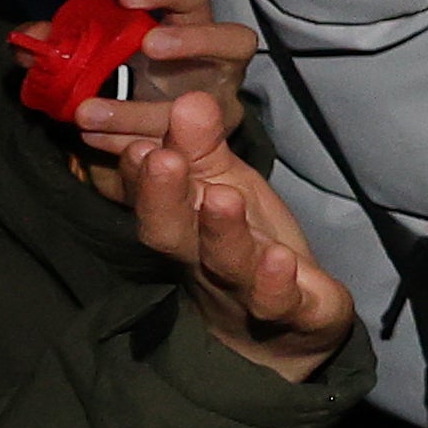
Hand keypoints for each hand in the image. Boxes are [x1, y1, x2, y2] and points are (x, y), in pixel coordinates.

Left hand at [68, 0, 257, 190]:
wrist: (125, 136)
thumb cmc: (115, 81)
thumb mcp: (85, 60)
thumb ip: (59, 46)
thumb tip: (29, 38)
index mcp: (190, 28)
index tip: (125, 0)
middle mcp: (217, 63)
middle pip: (235, 39)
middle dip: (195, 40)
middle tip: (149, 46)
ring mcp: (218, 105)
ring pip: (203, 104)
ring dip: (143, 110)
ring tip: (89, 113)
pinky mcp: (206, 145)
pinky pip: (180, 148)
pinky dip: (130, 142)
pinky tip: (95, 141)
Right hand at [124, 90, 350, 381]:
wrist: (286, 330)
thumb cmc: (245, 246)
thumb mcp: (226, 187)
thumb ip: (204, 148)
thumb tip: (191, 98)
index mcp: (184, 226)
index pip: (152, 199)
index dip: (139, 175)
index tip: (136, 143)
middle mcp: (203, 261)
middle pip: (172, 235)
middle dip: (164, 197)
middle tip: (160, 158)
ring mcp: (245, 290)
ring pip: (226, 264)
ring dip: (221, 232)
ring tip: (222, 197)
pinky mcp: (292, 312)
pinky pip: (279, 302)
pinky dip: (277, 283)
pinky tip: (281, 260)